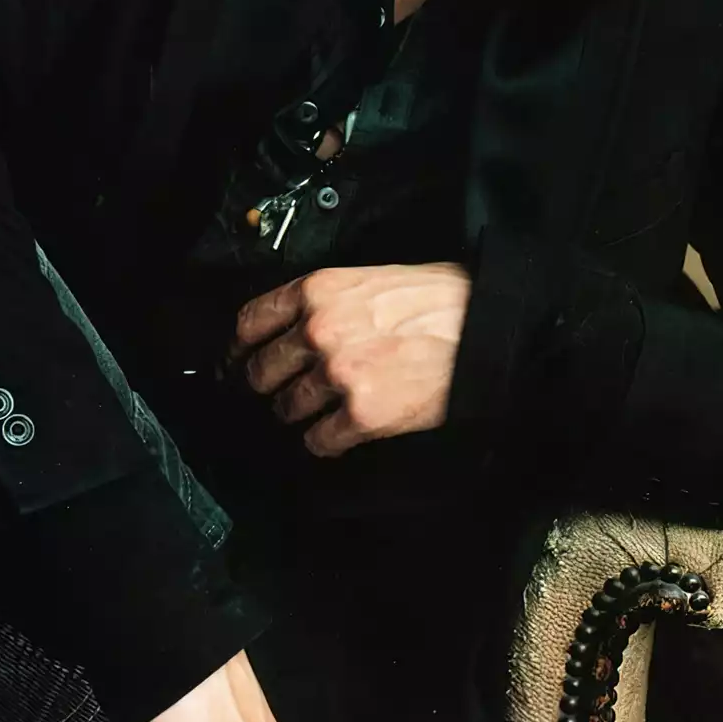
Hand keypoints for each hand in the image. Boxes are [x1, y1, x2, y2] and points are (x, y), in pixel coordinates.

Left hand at [226, 261, 470, 456]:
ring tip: (317, 412)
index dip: (239, 347)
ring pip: (287, 408)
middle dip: (267, 385)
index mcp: (316, 292)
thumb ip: (323, 301)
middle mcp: (318, 331)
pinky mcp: (362, 414)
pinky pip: (319, 440)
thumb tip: (290, 327)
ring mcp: (338, 374)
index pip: (250, 323)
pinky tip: (338, 434)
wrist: (485, 326)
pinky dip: (324, 442)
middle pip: (261, 371)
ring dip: (297, 415)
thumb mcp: (366, 279)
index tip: (236, 360)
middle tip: (278, 392)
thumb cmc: (436, 299)